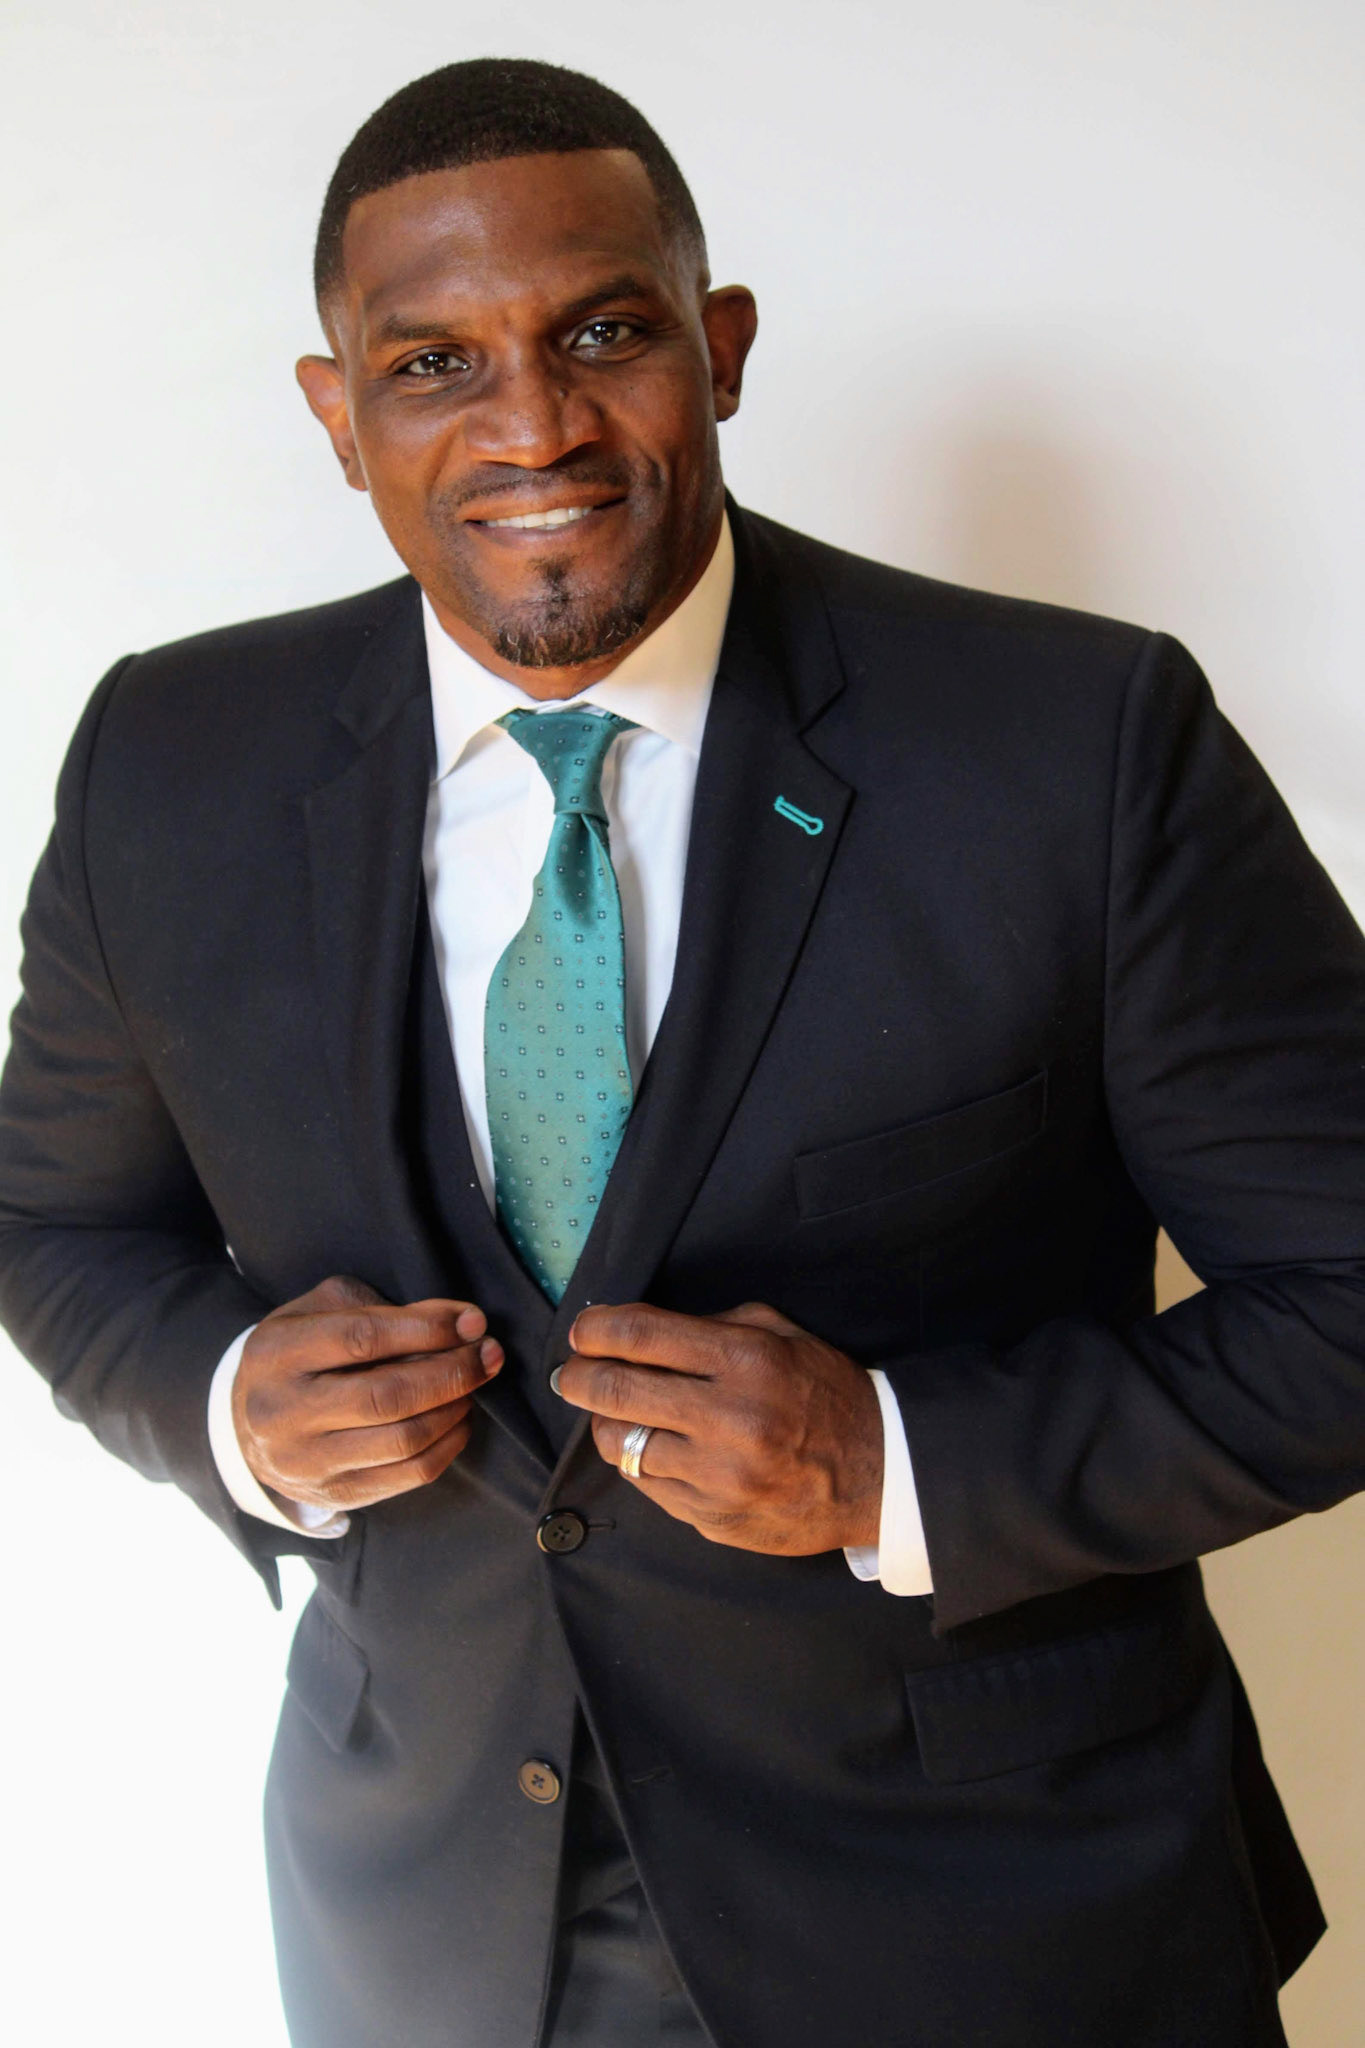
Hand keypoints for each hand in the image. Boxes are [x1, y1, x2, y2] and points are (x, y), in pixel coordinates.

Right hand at [232, 1274, 502, 1512]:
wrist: (244, 1423)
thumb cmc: (298, 1353)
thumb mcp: (322, 1312)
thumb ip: (384, 1308)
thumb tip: (460, 1321)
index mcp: (277, 1353)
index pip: (363, 1338)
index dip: (427, 1329)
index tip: (473, 1321)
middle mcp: (284, 1412)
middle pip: (387, 1395)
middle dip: (452, 1372)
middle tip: (488, 1354)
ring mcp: (307, 1462)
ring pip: (403, 1440)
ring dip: (455, 1408)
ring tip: (474, 1384)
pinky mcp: (335, 1495)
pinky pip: (408, 1476)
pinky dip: (448, 1445)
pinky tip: (459, 1419)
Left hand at [554, 1301, 882, 1554]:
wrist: (879, 1476)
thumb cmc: (826, 1394)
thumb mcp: (782, 1335)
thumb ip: (713, 1326)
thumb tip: (637, 1330)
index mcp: (746, 1361)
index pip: (642, 1335)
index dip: (597, 1329)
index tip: (582, 1332)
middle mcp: (728, 1419)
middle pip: (617, 1391)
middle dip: (578, 1377)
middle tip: (569, 1372)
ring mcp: (718, 1477)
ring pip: (621, 1444)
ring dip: (604, 1423)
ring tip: (608, 1411)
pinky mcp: (712, 1519)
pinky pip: (647, 1485)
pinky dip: (637, 1461)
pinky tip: (646, 1447)